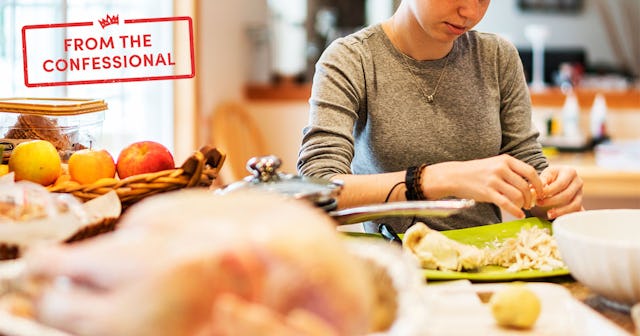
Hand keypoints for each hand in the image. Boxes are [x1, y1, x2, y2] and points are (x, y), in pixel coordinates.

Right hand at [423, 154, 543, 218]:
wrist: (455, 176)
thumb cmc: (476, 172)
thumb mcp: (495, 164)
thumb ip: (511, 171)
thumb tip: (530, 184)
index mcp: (506, 160)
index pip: (530, 171)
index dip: (538, 184)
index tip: (540, 192)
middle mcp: (501, 168)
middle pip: (525, 186)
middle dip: (531, 197)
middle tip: (530, 203)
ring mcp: (494, 180)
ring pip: (518, 195)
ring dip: (523, 204)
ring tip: (522, 208)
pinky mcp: (487, 192)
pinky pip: (506, 203)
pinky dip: (515, 211)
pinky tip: (519, 215)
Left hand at [535, 165, 583, 219]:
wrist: (558, 178)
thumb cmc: (551, 176)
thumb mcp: (546, 174)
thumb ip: (541, 181)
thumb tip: (534, 189)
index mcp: (570, 172)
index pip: (560, 184)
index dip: (549, 191)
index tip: (538, 195)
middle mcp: (578, 182)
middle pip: (567, 195)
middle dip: (552, 201)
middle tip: (539, 203)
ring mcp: (581, 193)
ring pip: (574, 205)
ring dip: (560, 211)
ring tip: (548, 214)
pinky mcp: (580, 202)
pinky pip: (576, 211)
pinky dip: (566, 215)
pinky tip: (556, 216)